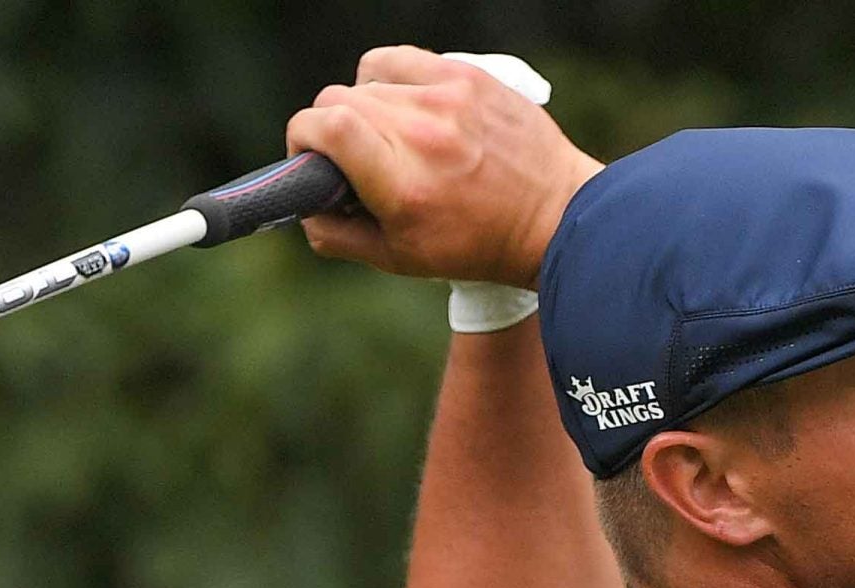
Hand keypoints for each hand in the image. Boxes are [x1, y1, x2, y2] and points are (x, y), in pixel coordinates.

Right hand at [286, 46, 602, 288]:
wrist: (553, 216)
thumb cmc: (475, 244)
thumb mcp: (398, 260)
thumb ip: (337, 235)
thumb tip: (302, 205)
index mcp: (403, 184)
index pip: (326, 125)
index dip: (301, 137)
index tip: (308, 156)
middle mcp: (423, 134)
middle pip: (338, 101)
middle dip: (329, 130)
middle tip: (351, 160)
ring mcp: (446, 98)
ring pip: (365, 83)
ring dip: (361, 110)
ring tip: (386, 139)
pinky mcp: (465, 76)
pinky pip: (397, 60)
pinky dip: (385, 80)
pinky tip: (401, 105)